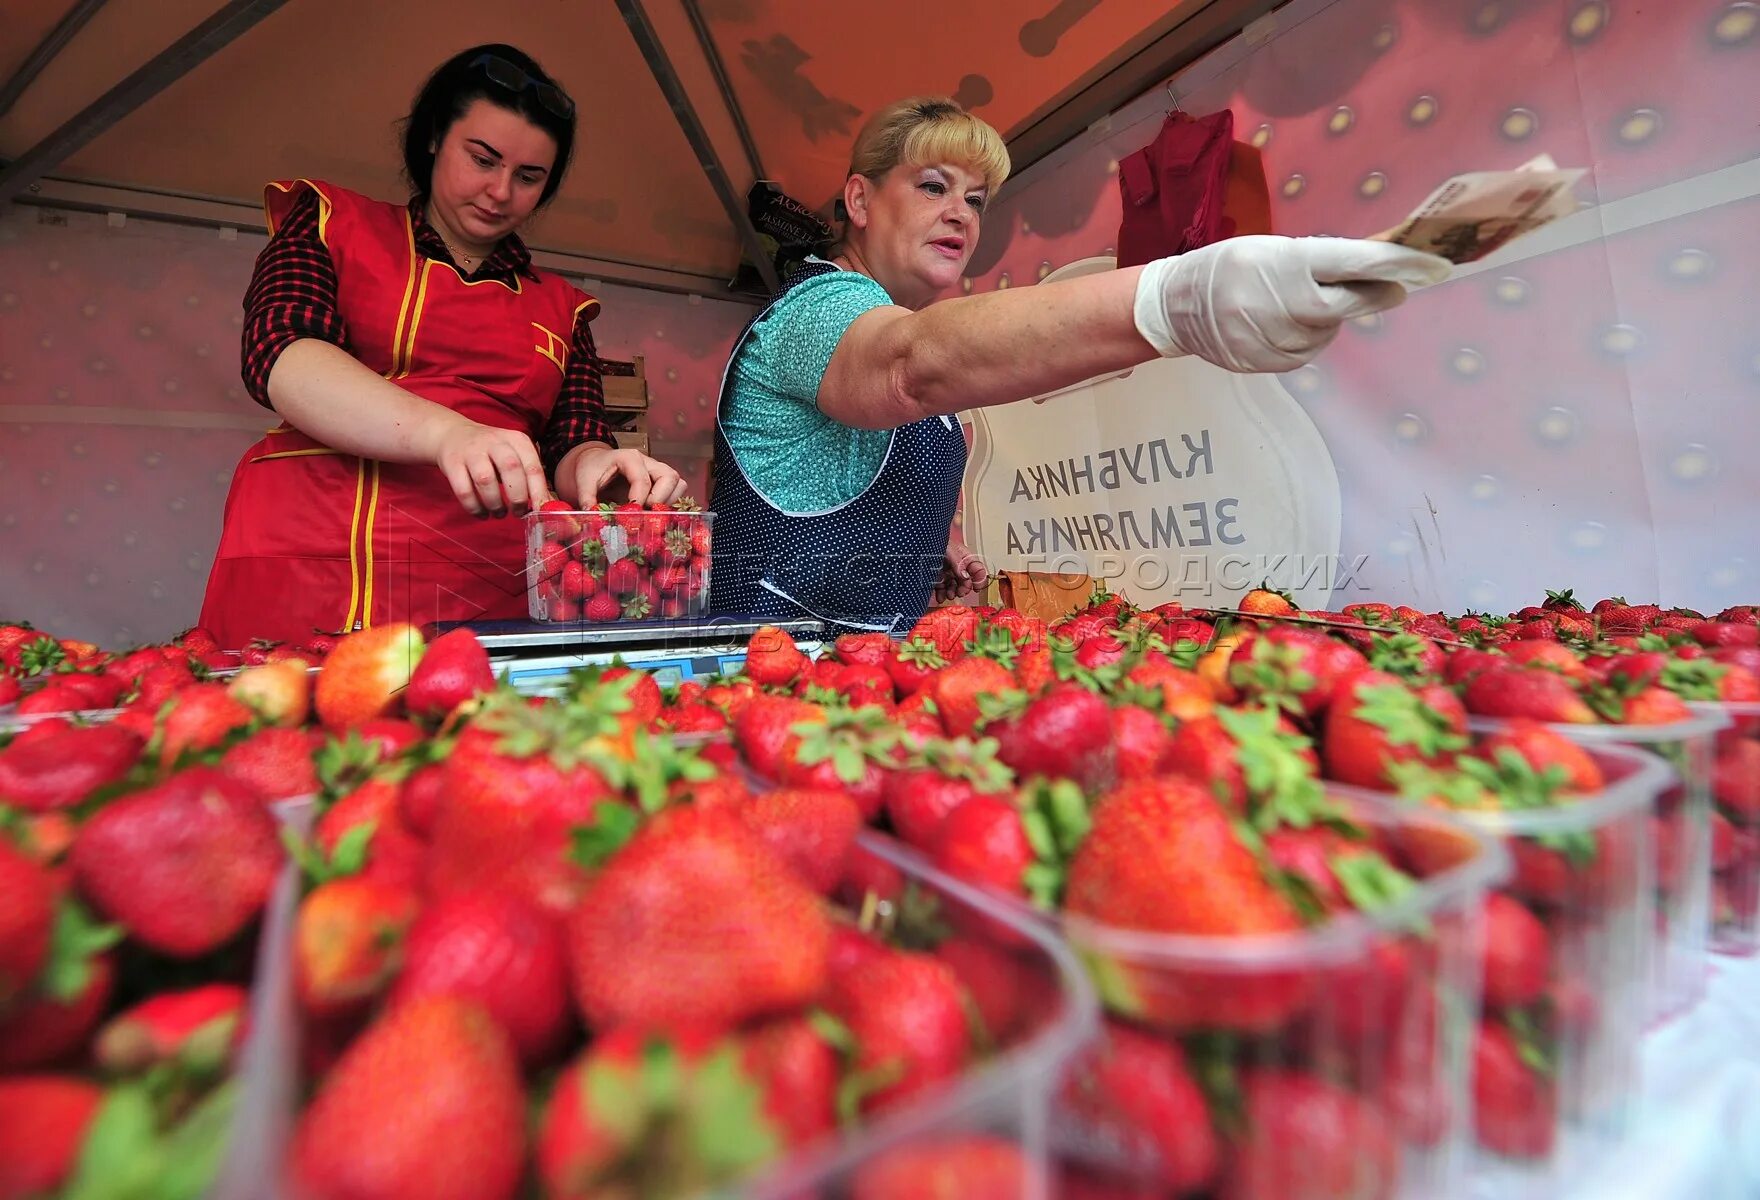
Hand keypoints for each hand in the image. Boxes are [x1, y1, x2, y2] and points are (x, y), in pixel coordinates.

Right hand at [430, 418, 549, 516]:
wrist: (452, 435)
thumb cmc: (490, 452)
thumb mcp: (513, 455)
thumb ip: (530, 477)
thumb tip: (548, 505)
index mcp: (516, 440)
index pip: (533, 466)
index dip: (538, 491)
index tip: (540, 510)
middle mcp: (494, 441)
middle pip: (511, 469)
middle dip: (517, 497)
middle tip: (518, 512)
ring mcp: (471, 451)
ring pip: (485, 480)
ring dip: (495, 503)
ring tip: (499, 513)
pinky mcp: (452, 463)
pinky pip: (463, 490)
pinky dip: (474, 507)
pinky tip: (482, 513)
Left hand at [565, 444, 688, 508]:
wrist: (595, 463)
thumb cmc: (592, 469)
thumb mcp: (584, 481)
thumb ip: (587, 498)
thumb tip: (592, 516)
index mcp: (629, 457)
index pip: (642, 479)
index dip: (639, 499)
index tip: (631, 515)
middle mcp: (648, 462)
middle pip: (669, 477)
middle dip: (660, 499)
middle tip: (644, 512)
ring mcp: (657, 471)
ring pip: (678, 483)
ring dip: (668, 501)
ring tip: (650, 513)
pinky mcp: (661, 482)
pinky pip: (677, 491)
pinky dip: (670, 503)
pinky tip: (653, 512)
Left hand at [935, 537, 988, 604]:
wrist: (920, 543)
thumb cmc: (935, 541)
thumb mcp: (949, 550)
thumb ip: (958, 563)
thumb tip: (966, 577)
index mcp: (965, 557)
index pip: (978, 570)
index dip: (980, 580)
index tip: (976, 588)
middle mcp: (958, 566)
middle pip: (967, 582)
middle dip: (964, 589)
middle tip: (960, 592)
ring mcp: (948, 572)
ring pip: (955, 587)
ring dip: (953, 593)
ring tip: (949, 595)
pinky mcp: (938, 578)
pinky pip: (942, 589)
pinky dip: (942, 595)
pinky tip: (941, 597)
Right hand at [1133, 236, 1452, 372]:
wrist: (1173, 305)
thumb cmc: (1230, 266)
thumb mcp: (1271, 250)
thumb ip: (1318, 261)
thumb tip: (1377, 271)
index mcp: (1282, 262)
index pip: (1352, 263)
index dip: (1394, 265)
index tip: (1430, 266)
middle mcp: (1277, 300)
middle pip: (1346, 305)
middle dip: (1372, 296)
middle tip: (1393, 288)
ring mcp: (1269, 336)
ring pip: (1326, 333)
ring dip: (1330, 320)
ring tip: (1303, 305)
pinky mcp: (1263, 361)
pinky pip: (1305, 353)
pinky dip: (1307, 340)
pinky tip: (1287, 326)